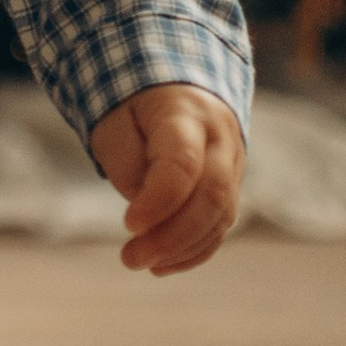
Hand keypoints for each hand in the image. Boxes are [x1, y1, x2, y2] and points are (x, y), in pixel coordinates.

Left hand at [87, 83, 246, 274]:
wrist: (177, 81)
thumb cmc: (136, 102)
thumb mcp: (113, 118)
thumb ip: (125, 162)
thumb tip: (145, 210)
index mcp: (187, 113)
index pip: (183, 163)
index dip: (159, 201)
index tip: (128, 224)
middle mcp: (220, 138)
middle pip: (211, 195)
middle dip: (172, 236)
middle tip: (130, 258)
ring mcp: (232, 163)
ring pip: (221, 215)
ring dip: (181, 248)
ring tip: (139, 261)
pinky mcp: (232, 185)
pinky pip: (221, 225)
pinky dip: (194, 250)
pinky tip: (163, 264)